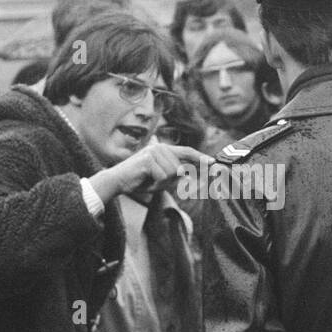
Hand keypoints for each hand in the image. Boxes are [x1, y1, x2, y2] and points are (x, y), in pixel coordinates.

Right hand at [89, 144, 210, 202]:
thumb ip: (176, 176)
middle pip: (180, 167)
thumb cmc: (139, 180)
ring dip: (161, 182)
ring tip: (148, 180)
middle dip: (171, 179)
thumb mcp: (162, 180)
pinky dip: (155, 183)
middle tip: (154, 181)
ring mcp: (154, 152)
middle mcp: (160, 147)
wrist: (118, 182)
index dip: (200, 157)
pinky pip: (162, 176)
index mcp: (164, 150)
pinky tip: (144, 180)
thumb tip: (190, 175)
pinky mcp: (148, 159)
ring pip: (172, 173)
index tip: (212, 163)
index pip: (186, 152)